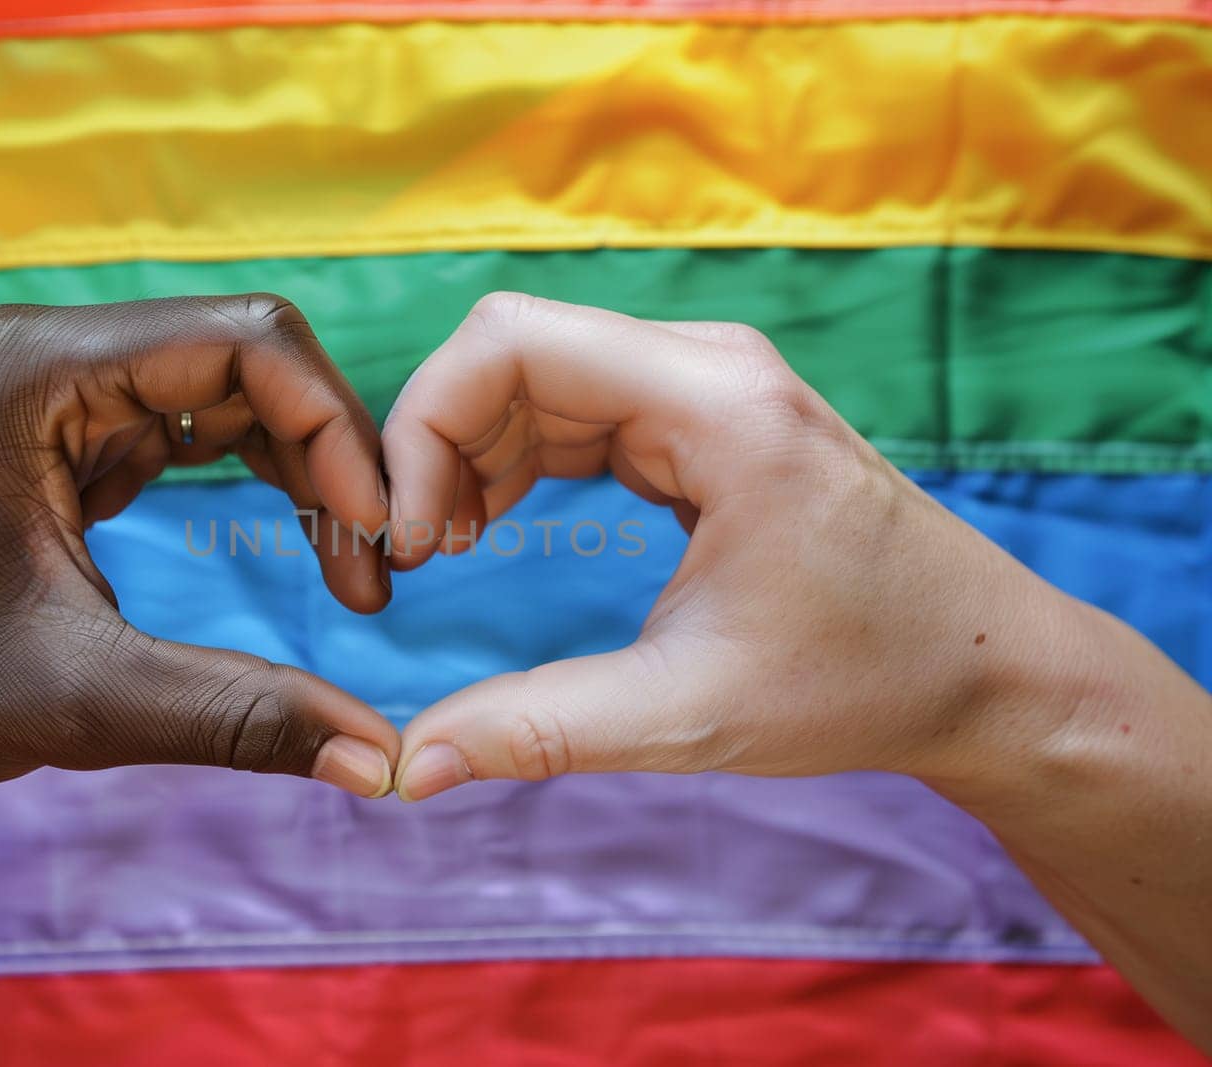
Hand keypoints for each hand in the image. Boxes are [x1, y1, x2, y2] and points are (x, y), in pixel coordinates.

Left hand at [0, 296, 401, 863]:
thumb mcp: (81, 702)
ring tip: (351, 573)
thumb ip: (238, 715)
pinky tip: (300, 543)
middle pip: (243, 357)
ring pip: (223, 392)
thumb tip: (378, 763)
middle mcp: (39, 354)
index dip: (336, 431)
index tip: (381, 541)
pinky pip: (183, 429)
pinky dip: (251, 479)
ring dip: (301, 470)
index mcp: (30, 371)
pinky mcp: (55, 435)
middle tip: (378, 569)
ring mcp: (45, 389)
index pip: (241, 343)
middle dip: (330, 455)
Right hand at [384, 293, 1085, 799]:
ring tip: (445, 550)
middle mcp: (710, 366)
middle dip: (436, 443)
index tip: (411, 539)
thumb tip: (410, 770)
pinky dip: (515, 460)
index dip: (425, 424)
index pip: (510, 342)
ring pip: (537, 374)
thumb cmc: (867, 682)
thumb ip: (539, 732)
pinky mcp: (707, 418)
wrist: (987, 671)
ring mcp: (711, 385)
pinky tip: (490, 527)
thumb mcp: (690, 713)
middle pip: (512, 350)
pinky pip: (576, 405)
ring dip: (470, 453)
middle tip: (416, 556)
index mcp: (715, 404)